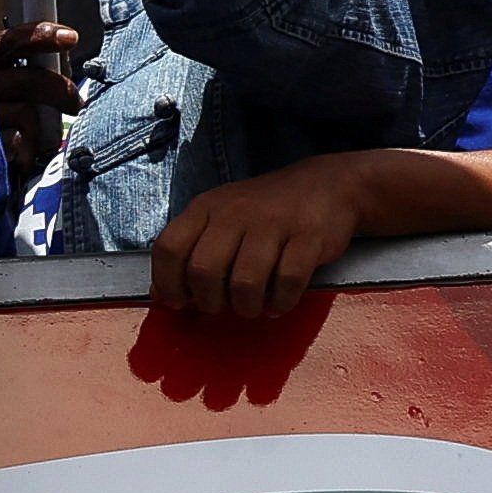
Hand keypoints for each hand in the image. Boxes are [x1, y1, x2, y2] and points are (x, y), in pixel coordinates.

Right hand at [0, 17, 83, 166]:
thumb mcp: (7, 96)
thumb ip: (29, 79)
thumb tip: (61, 67)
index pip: (8, 43)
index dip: (40, 36)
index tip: (70, 38)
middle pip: (26, 78)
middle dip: (58, 89)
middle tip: (76, 103)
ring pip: (24, 112)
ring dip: (40, 130)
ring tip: (38, 143)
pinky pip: (16, 142)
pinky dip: (25, 151)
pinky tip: (18, 156)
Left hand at [149, 155, 373, 322]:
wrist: (331, 185)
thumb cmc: (266, 212)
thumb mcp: (221, 219)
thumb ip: (190, 251)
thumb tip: (161, 294)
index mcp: (206, 207)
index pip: (168, 248)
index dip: (169, 283)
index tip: (182, 302)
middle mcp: (235, 212)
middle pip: (204, 271)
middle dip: (210, 302)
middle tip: (224, 306)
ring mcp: (273, 222)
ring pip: (244, 283)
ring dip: (247, 307)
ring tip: (254, 305)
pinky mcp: (308, 236)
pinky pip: (286, 283)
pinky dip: (280, 302)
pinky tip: (279, 301)